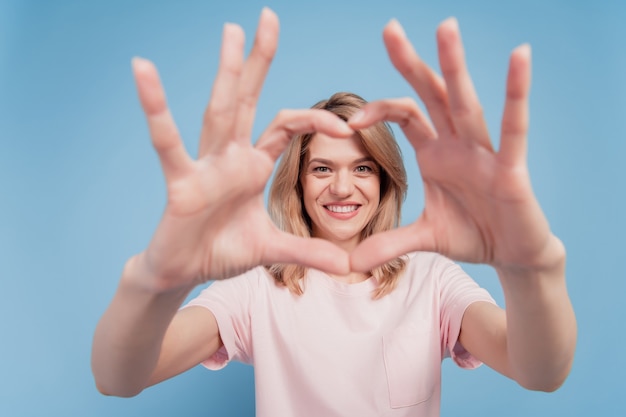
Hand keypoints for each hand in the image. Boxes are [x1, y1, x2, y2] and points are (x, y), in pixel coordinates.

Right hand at [130, 8, 351, 290]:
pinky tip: (144, 71)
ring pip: (218, 111)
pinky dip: (156, 109)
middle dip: (259, 61)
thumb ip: (308, 252)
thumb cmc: (221, 251)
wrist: (183, 272)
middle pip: (248, 99)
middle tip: (268, 16)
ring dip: (227, 71)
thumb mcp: (273, 250)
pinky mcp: (181, 182)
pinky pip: (168, 142)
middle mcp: (229, 156)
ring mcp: (205, 165)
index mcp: (251, 165)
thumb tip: (346, 265)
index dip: (314, 121)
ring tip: (231, 30)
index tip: (345, 126)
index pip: (286, 127)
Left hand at [349, 18, 563, 272]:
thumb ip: (388, 244)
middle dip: (411, 62)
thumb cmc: (473, 235)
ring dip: (454, 65)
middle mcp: (457, 144)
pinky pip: (513, 128)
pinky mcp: (510, 169)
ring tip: (445, 26)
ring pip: (465, 103)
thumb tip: (350, 264)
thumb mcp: (424, 238)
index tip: (349, 120)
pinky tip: (520, 58)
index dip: (377, 110)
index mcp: (435, 152)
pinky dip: (516, 94)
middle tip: (388, 27)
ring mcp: (484, 153)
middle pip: (431, 95)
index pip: (404, 114)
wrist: (512, 254)